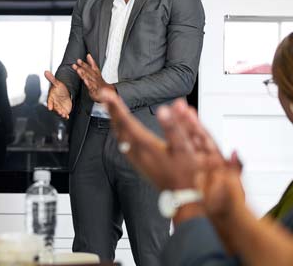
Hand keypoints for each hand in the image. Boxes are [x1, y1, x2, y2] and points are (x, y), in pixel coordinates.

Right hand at [44, 71, 71, 118]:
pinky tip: (67, 116)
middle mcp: (55, 103)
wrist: (66, 92)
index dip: (50, 104)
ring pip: (59, 112)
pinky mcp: (64, 110)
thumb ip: (52, 79)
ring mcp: (59, 107)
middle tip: (59, 112)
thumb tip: (46, 72)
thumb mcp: (57, 83)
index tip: (50, 107)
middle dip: (57, 110)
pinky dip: (65, 116)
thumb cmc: (60, 88)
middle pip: (55, 108)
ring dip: (61, 114)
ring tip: (64, 114)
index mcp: (51, 97)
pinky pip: (64, 114)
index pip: (49, 101)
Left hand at [73, 54, 114, 102]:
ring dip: (84, 73)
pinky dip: (88, 83)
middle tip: (78, 61)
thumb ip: (93, 67)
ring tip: (79, 70)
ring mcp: (96, 85)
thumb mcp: (97, 76)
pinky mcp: (95, 92)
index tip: (88, 55)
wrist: (110, 97)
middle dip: (84, 66)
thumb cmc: (101, 87)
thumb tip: (89, 56)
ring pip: (90, 78)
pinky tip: (85, 80)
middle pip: (90, 71)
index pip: (94, 67)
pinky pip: (91, 87)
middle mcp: (97, 79)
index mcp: (97, 76)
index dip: (91, 61)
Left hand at [101, 90, 216, 190]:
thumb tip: (164, 110)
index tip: (106, 94)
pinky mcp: (141, 165)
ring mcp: (138, 161)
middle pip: (119, 128)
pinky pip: (124, 145)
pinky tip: (123, 131)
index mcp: (147, 147)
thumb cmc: (187, 176)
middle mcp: (139, 154)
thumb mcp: (184, 149)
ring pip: (120, 137)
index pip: (126, 122)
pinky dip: (121, 132)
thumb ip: (174, 128)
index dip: (116, 107)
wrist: (185, 199)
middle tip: (106, 96)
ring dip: (115, 121)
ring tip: (112, 109)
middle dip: (112, 111)